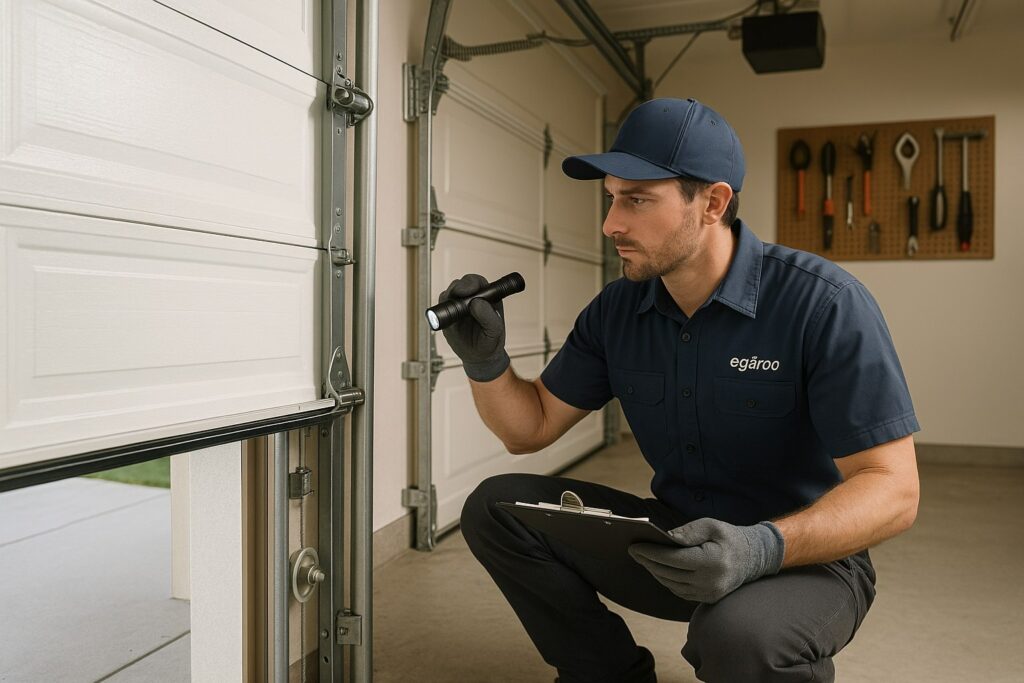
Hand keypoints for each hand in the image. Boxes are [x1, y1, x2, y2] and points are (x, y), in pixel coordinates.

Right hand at [439, 274, 509, 381]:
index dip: (472, 283)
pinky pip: (441, 307)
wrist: (479, 357)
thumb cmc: (490, 342)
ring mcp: (458, 305)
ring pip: (449, 293)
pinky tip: (447, 319)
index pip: (478, 282)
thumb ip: (489, 316)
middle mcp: (472, 298)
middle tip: (457, 295)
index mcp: (487, 298)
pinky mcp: (448, 314)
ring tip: (454, 313)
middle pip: (462, 284)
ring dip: (449, 299)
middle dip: (458, 287)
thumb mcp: (494, 331)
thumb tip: (477, 302)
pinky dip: (441, 310)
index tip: (470, 290)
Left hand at [628, 518, 784, 603]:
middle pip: (669, 573)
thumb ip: (688, 532)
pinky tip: (657, 569)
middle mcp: (710, 581)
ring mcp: (709, 593)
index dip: (651, 553)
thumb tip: (666, 538)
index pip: (673, 560)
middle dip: (648, 562)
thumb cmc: (729, 537)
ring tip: (642, 558)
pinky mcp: (707, 598)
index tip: (635, 546)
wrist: (754, 558)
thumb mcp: (711, 526)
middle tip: (633, 551)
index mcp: (711, 561)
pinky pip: (680, 591)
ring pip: (672, 584)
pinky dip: (666, 580)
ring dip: (655, 572)